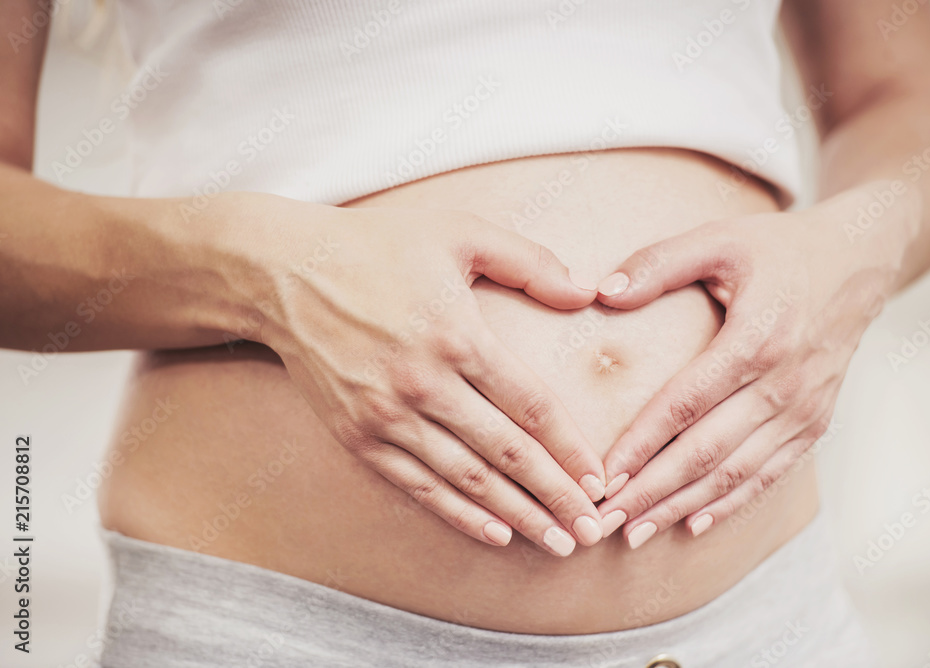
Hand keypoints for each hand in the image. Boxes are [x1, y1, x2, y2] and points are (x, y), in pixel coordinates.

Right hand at [228, 193, 607, 555]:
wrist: (282, 275)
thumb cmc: (376, 247)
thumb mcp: (459, 232)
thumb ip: (529, 262)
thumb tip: (588, 291)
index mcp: (457, 335)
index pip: (531, 406)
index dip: (571, 448)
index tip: (601, 478)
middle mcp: (424, 384)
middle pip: (506, 453)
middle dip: (556, 496)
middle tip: (592, 530)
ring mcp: (387, 415)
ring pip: (466, 479)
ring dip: (515, 516)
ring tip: (556, 543)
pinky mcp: (358, 435)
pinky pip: (417, 485)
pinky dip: (457, 513)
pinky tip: (494, 533)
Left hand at [594, 185, 916, 546]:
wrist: (859, 260)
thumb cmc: (780, 249)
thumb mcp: (719, 238)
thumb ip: (659, 263)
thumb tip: (603, 291)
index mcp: (757, 338)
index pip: (686, 404)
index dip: (642, 445)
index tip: (603, 478)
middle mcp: (784, 383)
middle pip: (707, 451)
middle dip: (652, 492)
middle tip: (604, 522)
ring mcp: (805, 408)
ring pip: (736, 472)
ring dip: (684, 506)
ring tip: (636, 533)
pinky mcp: (816, 422)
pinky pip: (770, 473)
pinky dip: (732, 502)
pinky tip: (695, 523)